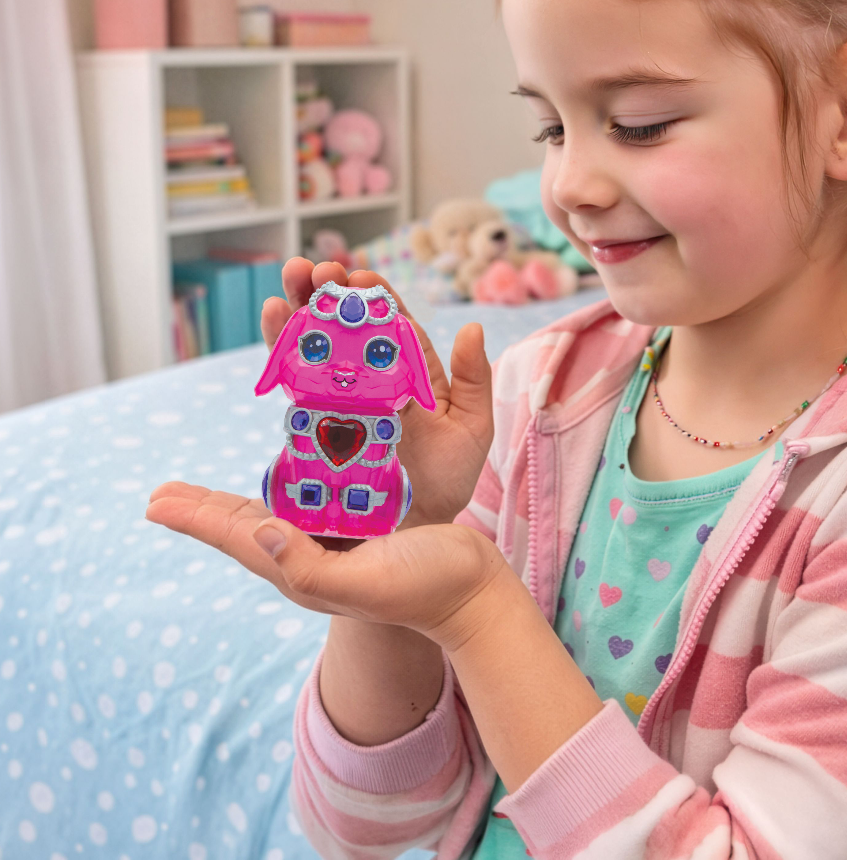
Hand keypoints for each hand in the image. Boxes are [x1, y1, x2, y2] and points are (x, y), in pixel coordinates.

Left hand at [145, 482, 506, 646]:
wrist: (473, 590)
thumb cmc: (425, 588)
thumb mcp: (366, 582)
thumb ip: (308, 568)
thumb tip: (258, 531)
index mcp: (304, 570)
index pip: (238, 538)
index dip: (197, 518)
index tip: (156, 502)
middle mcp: (312, 556)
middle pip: (245, 526)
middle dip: (204, 509)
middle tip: (163, 493)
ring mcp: (337, 543)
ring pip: (275, 512)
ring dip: (237, 498)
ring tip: (203, 491)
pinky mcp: (363, 525)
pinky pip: (315, 500)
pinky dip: (291, 483)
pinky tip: (288, 472)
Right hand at [262, 257, 493, 529]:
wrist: (414, 528)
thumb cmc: (447, 480)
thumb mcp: (471, 428)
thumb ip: (472, 380)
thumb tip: (473, 330)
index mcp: (411, 371)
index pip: (391, 322)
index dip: (375, 297)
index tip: (362, 276)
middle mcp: (373, 377)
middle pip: (347, 322)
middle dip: (330, 291)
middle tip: (315, 268)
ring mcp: (341, 395)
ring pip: (318, 341)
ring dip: (301, 305)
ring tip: (290, 277)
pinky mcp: (314, 418)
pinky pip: (296, 377)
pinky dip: (282, 345)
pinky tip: (273, 316)